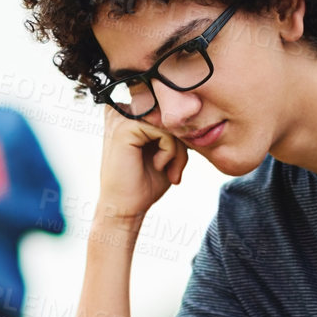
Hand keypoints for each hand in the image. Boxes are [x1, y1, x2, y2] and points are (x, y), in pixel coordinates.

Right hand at [96, 104, 185, 225]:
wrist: (125, 207)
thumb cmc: (145, 181)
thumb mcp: (167, 149)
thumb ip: (174, 128)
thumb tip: (194, 111)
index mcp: (129, 113)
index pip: (167, 109)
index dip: (179, 133)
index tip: (177, 160)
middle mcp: (123, 111)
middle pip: (168, 113)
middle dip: (181, 141)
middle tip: (176, 168)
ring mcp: (122, 118)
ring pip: (168, 121)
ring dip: (177, 148)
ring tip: (170, 169)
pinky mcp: (125, 128)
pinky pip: (163, 130)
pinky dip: (170, 150)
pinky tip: (159, 166)